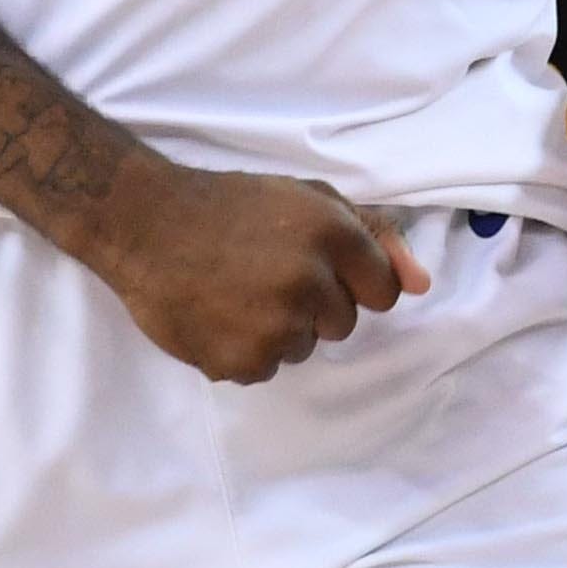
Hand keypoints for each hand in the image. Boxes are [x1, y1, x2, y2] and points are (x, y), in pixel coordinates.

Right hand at [93, 169, 429, 384]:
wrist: (145, 224)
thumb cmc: (231, 206)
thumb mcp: (308, 198)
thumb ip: (374, 235)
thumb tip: (421, 286)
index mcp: (331, 234)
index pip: (382, 291)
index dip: (352, 282)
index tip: (317, 268)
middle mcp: (308, 281)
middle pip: (343, 324)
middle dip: (314, 305)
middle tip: (265, 274)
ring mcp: (274, 326)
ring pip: (303, 348)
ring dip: (278, 329)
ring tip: (235, 292)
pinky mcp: (241, 361)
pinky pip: (264, 369)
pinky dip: (243, 350)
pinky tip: (216, 315)